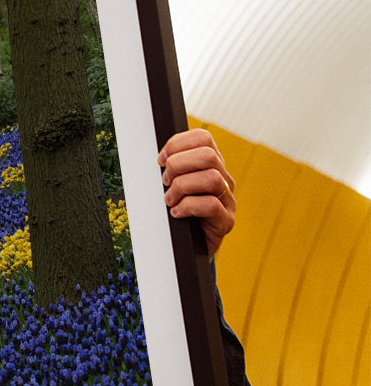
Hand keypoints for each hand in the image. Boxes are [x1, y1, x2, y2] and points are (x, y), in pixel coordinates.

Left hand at [158, 128, 235, 256]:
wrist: (188, 248)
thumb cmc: (178, 213)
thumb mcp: (173, 185)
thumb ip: (171, 169)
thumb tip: (158, 158)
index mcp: (211, 165)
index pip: (203, 138)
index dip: (177, 144)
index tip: (161, 160)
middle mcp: (223, 179)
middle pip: (208, 155)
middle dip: (178, 165)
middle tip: (165, 181)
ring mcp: (228, 200)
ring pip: (211, 178)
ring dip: (182, 187)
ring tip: (170, 199)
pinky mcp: (226, 221)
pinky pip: (211, 205)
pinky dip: (187, 207)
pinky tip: (176, 213)